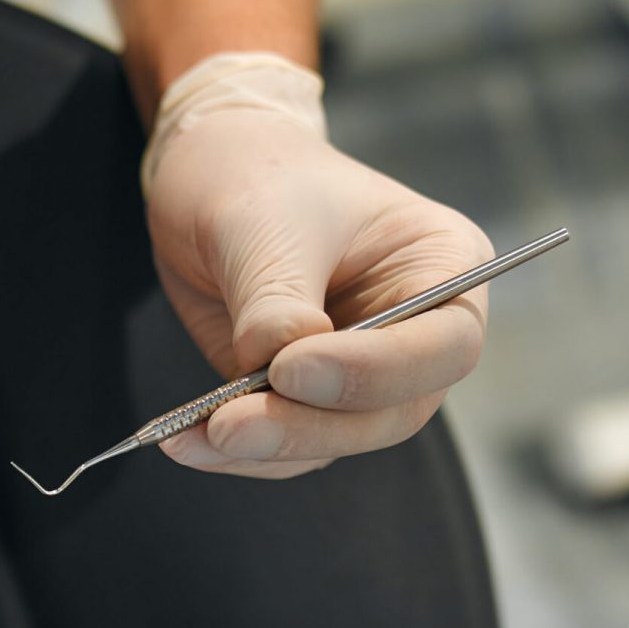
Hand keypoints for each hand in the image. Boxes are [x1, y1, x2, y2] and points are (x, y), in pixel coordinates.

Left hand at [141, 53, 491, 478]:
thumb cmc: (257, 177)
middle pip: (394, 411)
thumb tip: (272, 368)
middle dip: (308, 426)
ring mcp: (360, 372)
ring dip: (264, 449)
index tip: (289, 367)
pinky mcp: (302, 398)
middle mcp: (415, 331)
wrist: (210, 174)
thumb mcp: (264, 223)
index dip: (372, 370)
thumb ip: (276, 301)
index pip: (444, 343)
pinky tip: (184, 441)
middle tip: (230, 425)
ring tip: (192, 438)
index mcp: (443, 266)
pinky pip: (285, 446)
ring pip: (336, 440)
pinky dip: (236, 453)